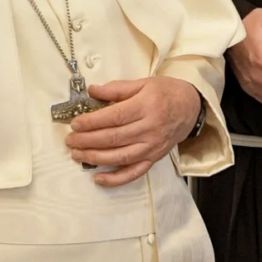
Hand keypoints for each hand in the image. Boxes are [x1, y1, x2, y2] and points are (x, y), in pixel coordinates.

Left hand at [67, 76, 199, 186]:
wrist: (191, 107)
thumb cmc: (166, 93)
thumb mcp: (144, 83)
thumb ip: (117, 88)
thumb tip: (92, 91)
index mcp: (147, 106)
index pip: (114, 117)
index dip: (92, 122)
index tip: (75, 124)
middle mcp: (150, 129)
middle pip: (114, 138)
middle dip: (88, 140)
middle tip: (70, 140)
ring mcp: (152, 147)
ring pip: (120, 157)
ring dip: (95, 158)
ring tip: (76, 154)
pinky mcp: (154, 158)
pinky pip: (134, 173)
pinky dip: (115, 179)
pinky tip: (98, 178)